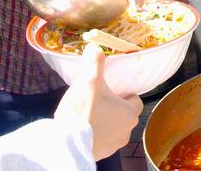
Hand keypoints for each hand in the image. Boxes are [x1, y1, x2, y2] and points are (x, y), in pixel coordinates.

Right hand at [55, 43, 142, 159]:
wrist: (65, 142)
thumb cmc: (82, 110)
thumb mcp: (89, 79)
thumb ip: (95, 61)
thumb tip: (95, 46)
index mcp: (130, 113)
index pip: (135, 100)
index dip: (124, 93)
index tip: (111, 89)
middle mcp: (127, 131)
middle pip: (124, 113)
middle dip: (113, 106)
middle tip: (97, 99)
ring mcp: (114, 145)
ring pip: (114, 127)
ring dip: (105, 120)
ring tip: (88, 112)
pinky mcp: (101, 155)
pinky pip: (102, 139)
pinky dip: (95, 133)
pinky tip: (82, 126)